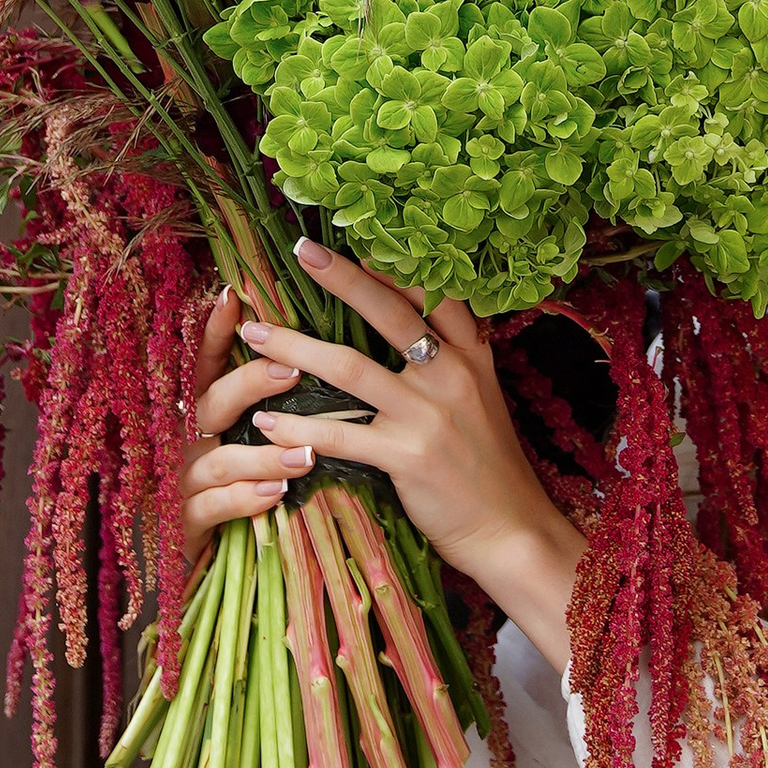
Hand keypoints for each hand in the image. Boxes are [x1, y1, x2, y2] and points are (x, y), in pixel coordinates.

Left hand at [182, 243, 585, 676]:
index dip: (393, 263)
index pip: (434, 291)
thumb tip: (408, 327)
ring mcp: (430, 415)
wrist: (512, 530)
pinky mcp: (408, 457)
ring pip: (350, 368)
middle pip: (390, 311)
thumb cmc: (488, 466)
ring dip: (295, 348)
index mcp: (473, 355)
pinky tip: (265, 423)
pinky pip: (339, 435)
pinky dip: (297, 428)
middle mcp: (453, 375)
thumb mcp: (483, 398)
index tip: (355, 237)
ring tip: (255, 334)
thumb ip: (451, 360)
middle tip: (300, 251)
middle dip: (340, 277)